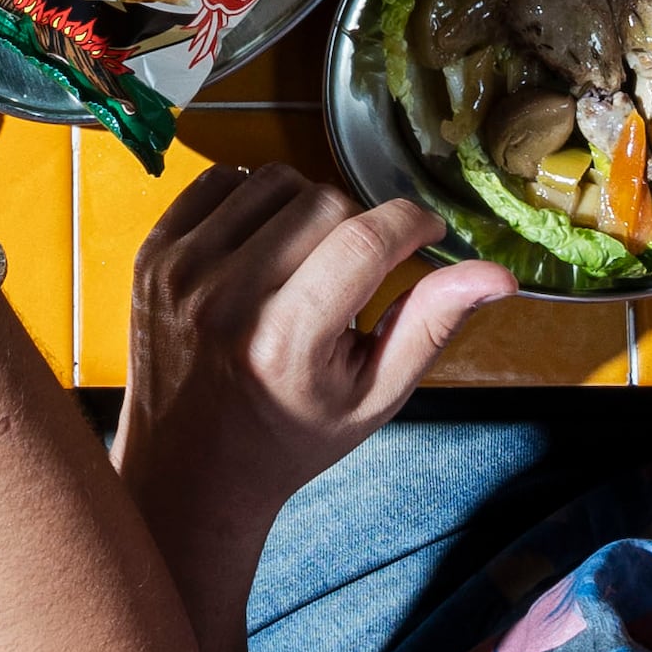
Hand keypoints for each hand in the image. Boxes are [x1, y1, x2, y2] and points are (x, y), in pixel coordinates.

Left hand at [112, 163, 503, 533]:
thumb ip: (432, 325)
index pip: (364, 241)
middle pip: (323, 203)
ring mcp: (180, 272)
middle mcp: (225, 299)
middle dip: (356, 227)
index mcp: (285, 342)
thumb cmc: (289, 438)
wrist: (189, 470)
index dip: (410, 223)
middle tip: (354, 274)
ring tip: (307, 262)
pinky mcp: (152, 254)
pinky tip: (262, 248)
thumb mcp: (374, 397)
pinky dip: (252, 201)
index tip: (425, 234)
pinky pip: (220, 181)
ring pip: (273, 181)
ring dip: (305, 209)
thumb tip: (499, 273)